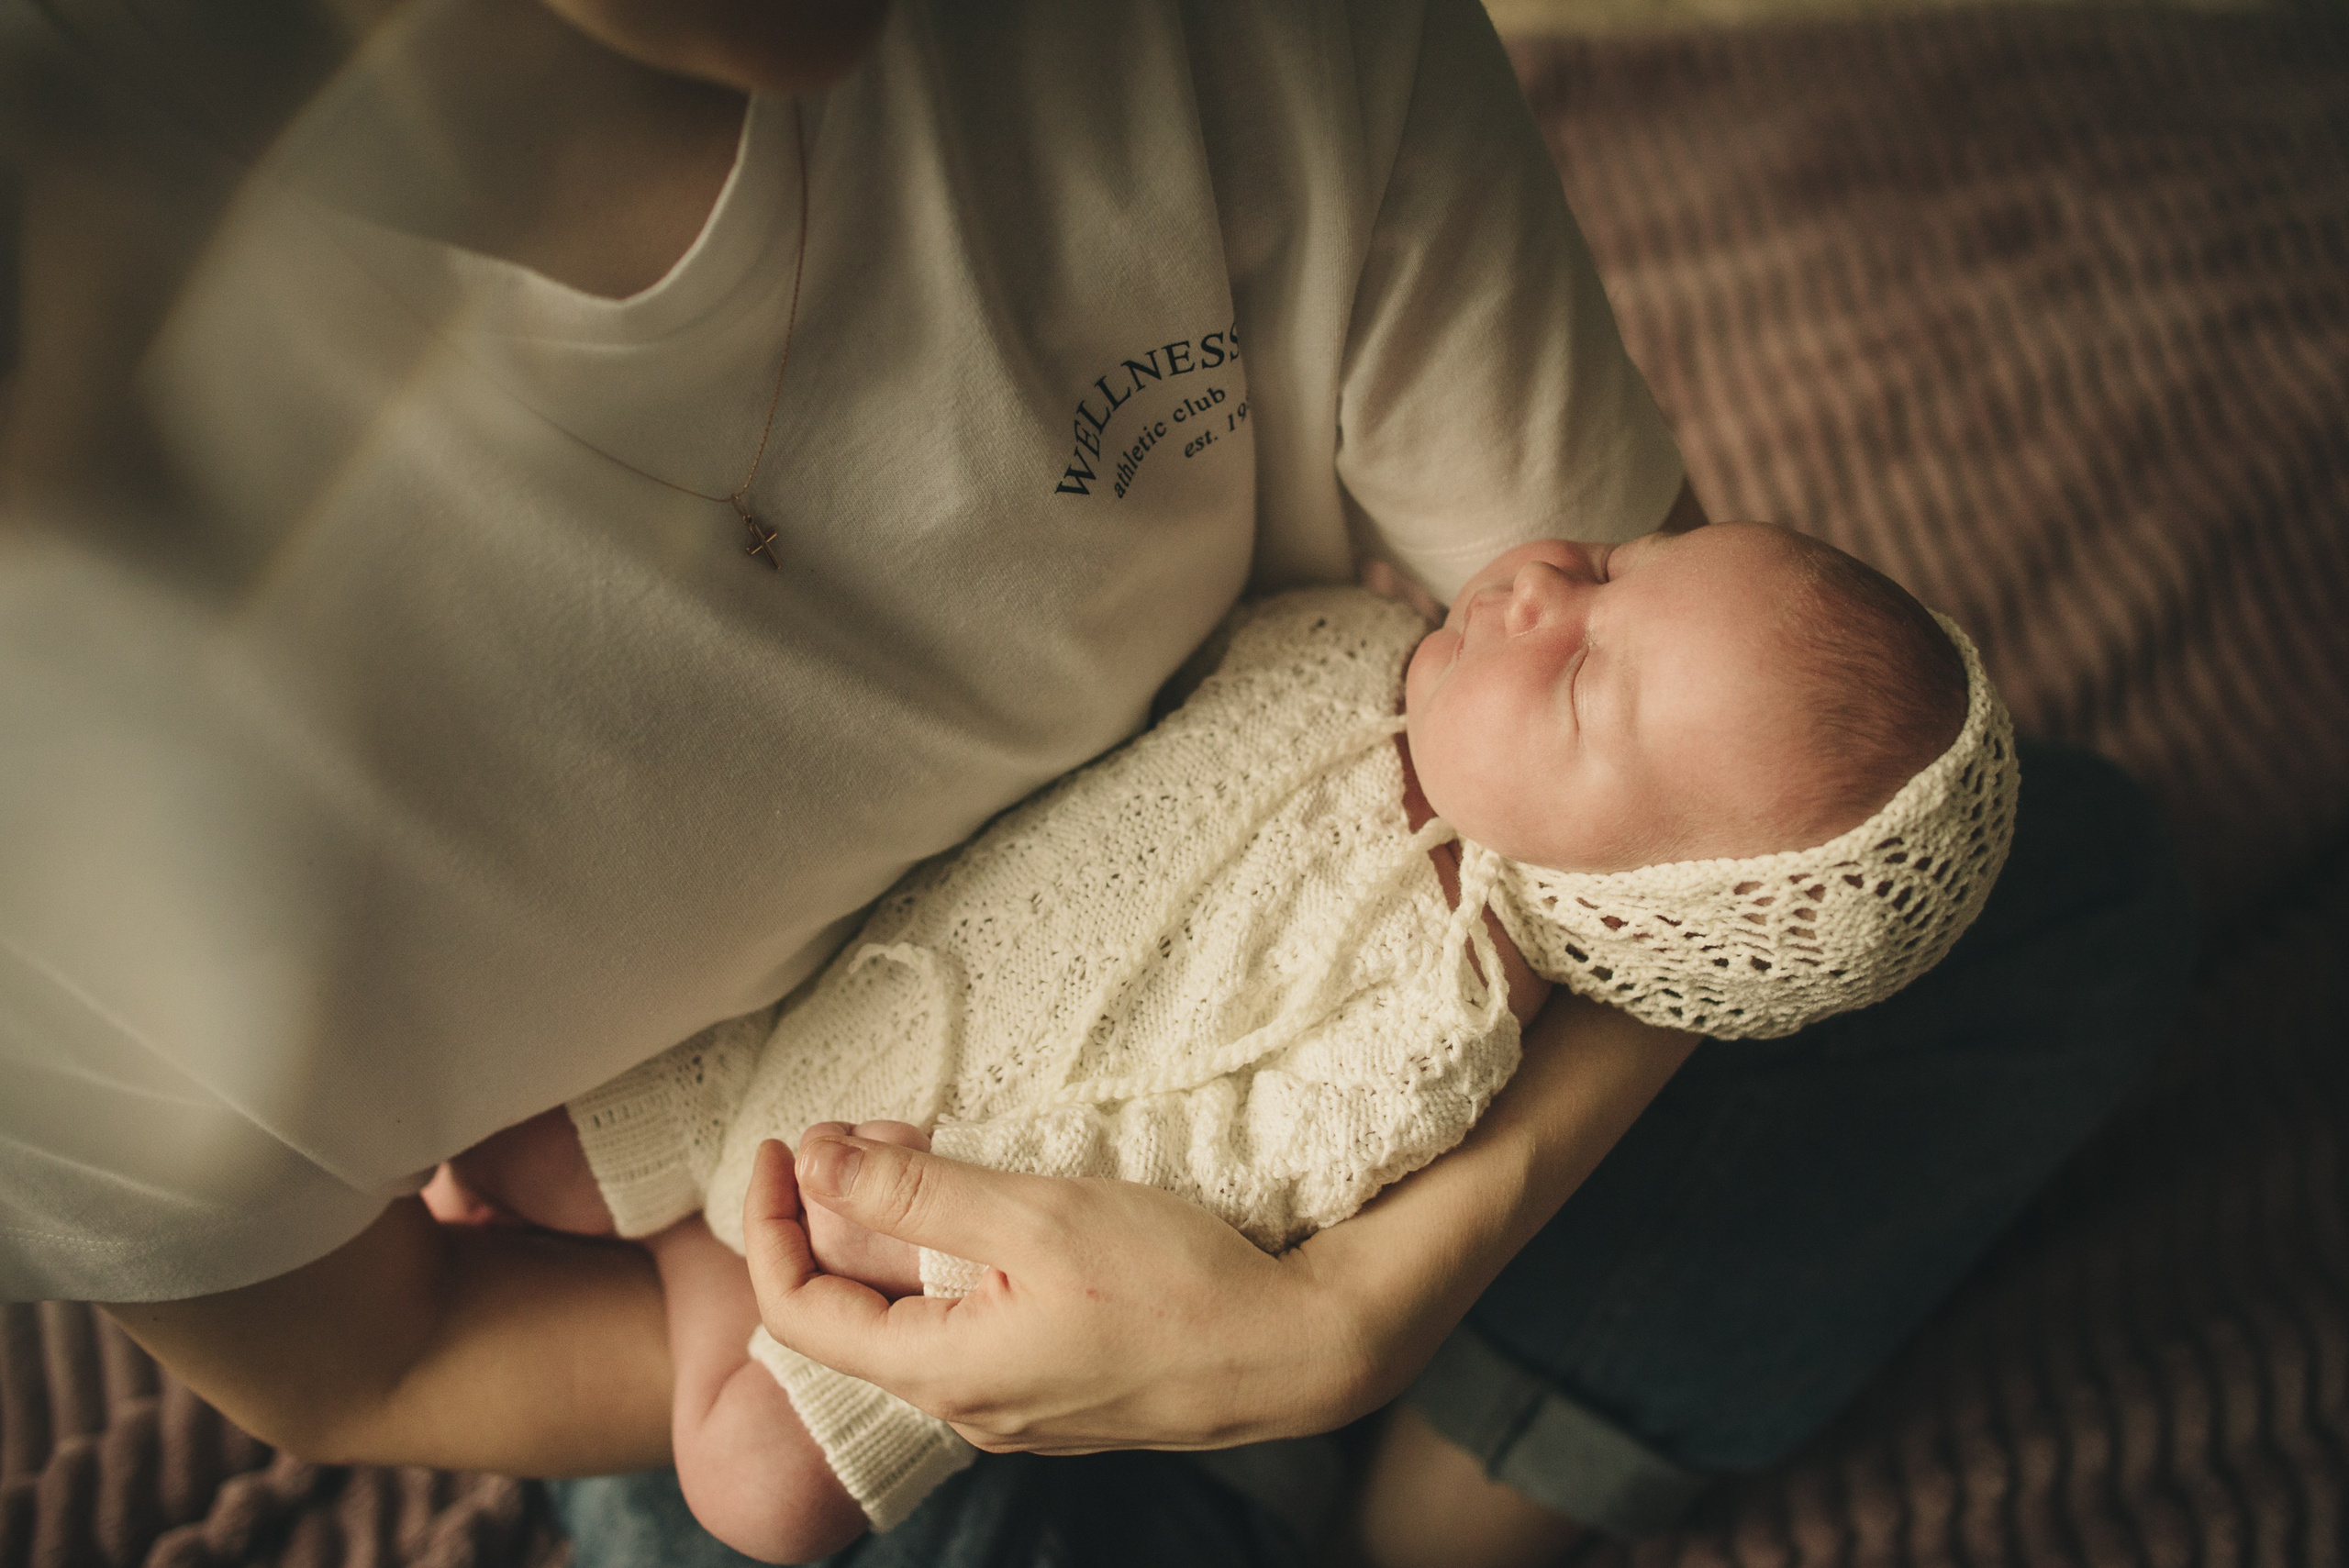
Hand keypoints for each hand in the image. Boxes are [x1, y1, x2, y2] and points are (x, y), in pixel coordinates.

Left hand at [739, 995, 1694, 1457]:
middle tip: (870, 1124)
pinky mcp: (1059, 1386)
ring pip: (915, 1312)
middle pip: (855, 1310)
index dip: (768, 1224)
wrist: (1297, 1349)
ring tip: (925, 1143)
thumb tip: (813, 1158)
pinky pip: (971, 1321)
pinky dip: (954, 1256)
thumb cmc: (1172, 1282)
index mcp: (942, 1376)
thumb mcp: (1031, 1214)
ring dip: (901, 1227)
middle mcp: (966, 1407)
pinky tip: (991, 1203)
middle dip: (844, 1209)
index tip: (781, 1142)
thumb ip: (912, 1190)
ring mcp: (1015, 1405)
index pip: (797, 1311)